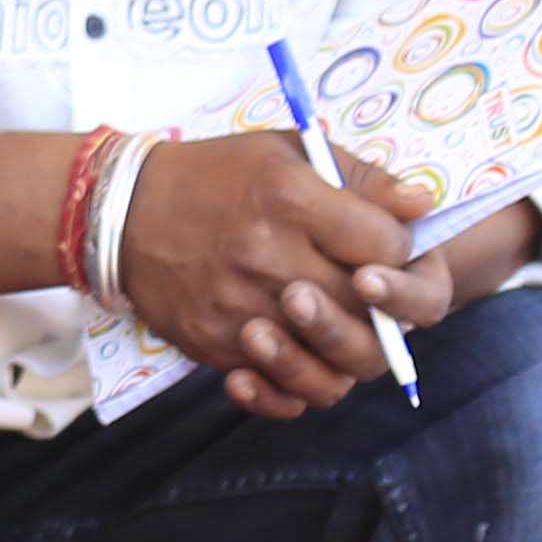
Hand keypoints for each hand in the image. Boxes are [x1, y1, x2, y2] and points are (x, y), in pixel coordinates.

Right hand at [115, 131, 450, 419]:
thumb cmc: (212, 176)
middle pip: (367, 311)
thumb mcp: (283, 152)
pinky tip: (294, 364)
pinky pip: (280, 389)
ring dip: (347, 348)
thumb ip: (359, 178)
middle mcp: (266, 257)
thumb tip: (423, 205)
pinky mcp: (216, 343)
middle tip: (366, 290)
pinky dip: (296, 386)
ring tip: (334, 324)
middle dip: (382, 305)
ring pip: (334, 363)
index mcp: (291, 201)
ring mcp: (240, 308)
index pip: (388, 248)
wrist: (118, 211)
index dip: (399, 251)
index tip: (383, 247)